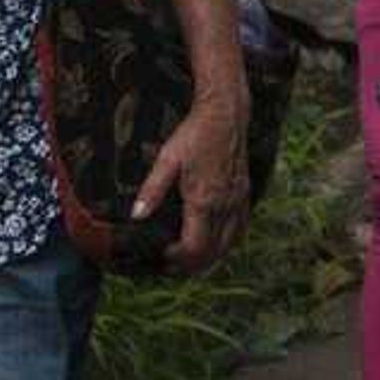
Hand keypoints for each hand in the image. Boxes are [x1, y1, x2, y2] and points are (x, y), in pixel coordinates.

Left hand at [132, 88, 253, 273]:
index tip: (163, 254)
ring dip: (210, 257)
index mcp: (204, 200)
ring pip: (229, 245)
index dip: (179, 258)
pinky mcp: (244, 194)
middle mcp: (225, 205)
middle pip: (213, 252)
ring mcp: (237, 201)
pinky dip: (226, 242)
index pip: (195, 247)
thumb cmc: (194, 134)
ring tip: (191, 257)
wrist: (225, 115)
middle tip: (172, 265)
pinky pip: (239, 229)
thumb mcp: (167, 160)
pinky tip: (214, 240)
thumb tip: (135, 216)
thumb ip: (152, 190)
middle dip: (193, 264)